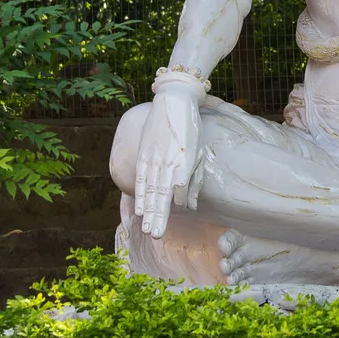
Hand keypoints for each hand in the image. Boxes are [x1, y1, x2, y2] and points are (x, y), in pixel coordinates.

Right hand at [134, 84, 203, 238]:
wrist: (174, 101)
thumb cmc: (191, 128)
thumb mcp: (200, 152)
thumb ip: (195, 179)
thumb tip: (191, 205)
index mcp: (185, 161)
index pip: (180, 191)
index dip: (178, 205)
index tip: (178, 214)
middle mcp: (169, 162)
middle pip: (162, 195)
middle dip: (159, 217)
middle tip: (156, 236)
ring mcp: (154, 158)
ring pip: (150, 190)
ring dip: (148, 211)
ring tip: (147, 229)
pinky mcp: (144, 154)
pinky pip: (140, 178)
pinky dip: (139, 194)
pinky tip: (138, 209)